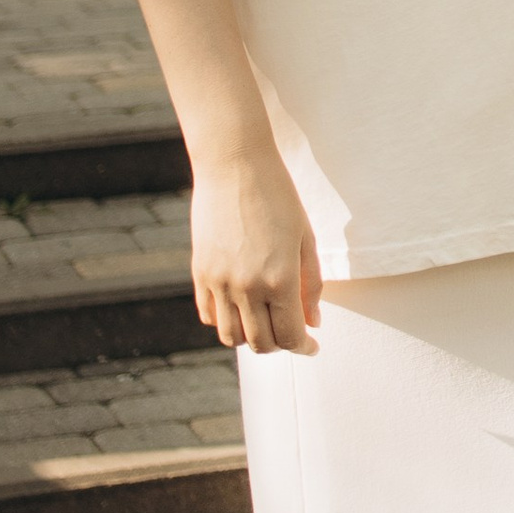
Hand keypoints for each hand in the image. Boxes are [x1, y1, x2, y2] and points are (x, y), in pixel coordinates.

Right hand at [190, 146, 322, 356]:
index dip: (303, 347)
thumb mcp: (306, 239)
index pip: (290, 336)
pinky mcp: (200, 272)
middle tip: (292, 334)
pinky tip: (242, 307)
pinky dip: (226, 321)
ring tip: (266, 322)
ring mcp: (219, 282)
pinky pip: (209, 315)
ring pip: (231, 336)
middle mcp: (247, 287)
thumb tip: (313, 323)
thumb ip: (311, 284)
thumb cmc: (279, 197)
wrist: (234, 165)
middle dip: (280, 345)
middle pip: (261, 343)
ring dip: (251, 338)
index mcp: (280, 279)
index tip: (312, 346)